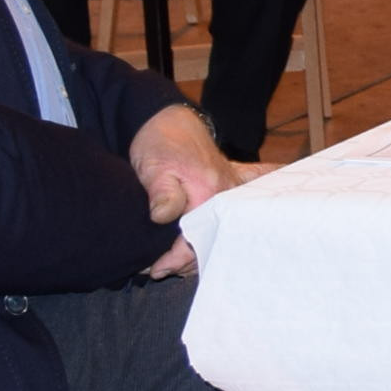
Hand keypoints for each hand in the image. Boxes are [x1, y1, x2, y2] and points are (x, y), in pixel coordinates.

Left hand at [131, 105, 237, 272]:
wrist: (169, 121)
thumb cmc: (159, 144)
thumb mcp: (154, 168)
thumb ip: (162, 194)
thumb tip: (164, 217)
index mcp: (209, 194)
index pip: (197, 241)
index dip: (175, 260)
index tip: (155, 269)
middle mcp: (227, 196)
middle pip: (213, 241)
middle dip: (187, 261)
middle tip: (159, 268)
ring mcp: (231, 192)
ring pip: (222, 233)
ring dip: (200, 249)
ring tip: (172, 260)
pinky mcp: (229, 188)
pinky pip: (236, 212)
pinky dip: (228, 228)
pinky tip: (227, 240)